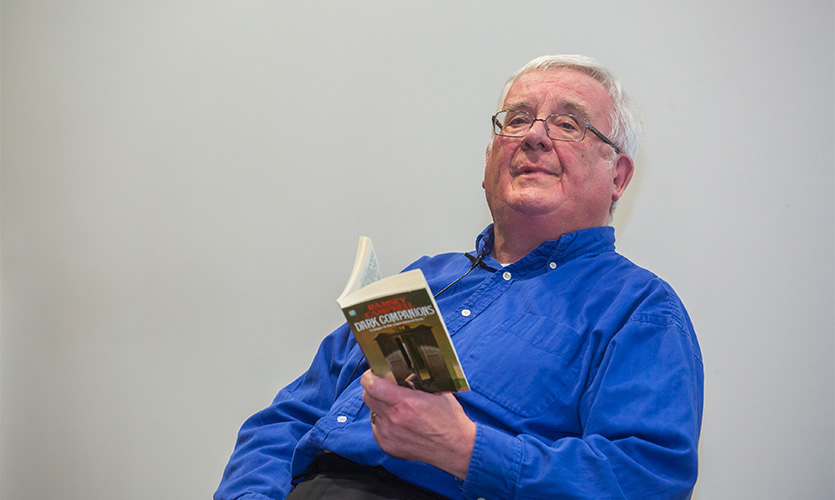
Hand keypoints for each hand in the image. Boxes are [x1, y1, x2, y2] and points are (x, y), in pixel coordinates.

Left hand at [360, 370, 475, 479]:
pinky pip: (377, 426)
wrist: (456, 447)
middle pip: (367, 396)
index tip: (374, 373)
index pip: (372, 385)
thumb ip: (416, 380)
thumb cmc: (449, 419)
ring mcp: (389, 434)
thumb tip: (401, 369)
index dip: (370, 376)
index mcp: (406, 403)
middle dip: (374, 389)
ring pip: (372, 411)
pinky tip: (399, 422)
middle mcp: (394, 419)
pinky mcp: (387, 445)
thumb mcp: (436, 392)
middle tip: (385, 387)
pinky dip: (384, 421)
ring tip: (397, 407)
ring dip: (380, 406)